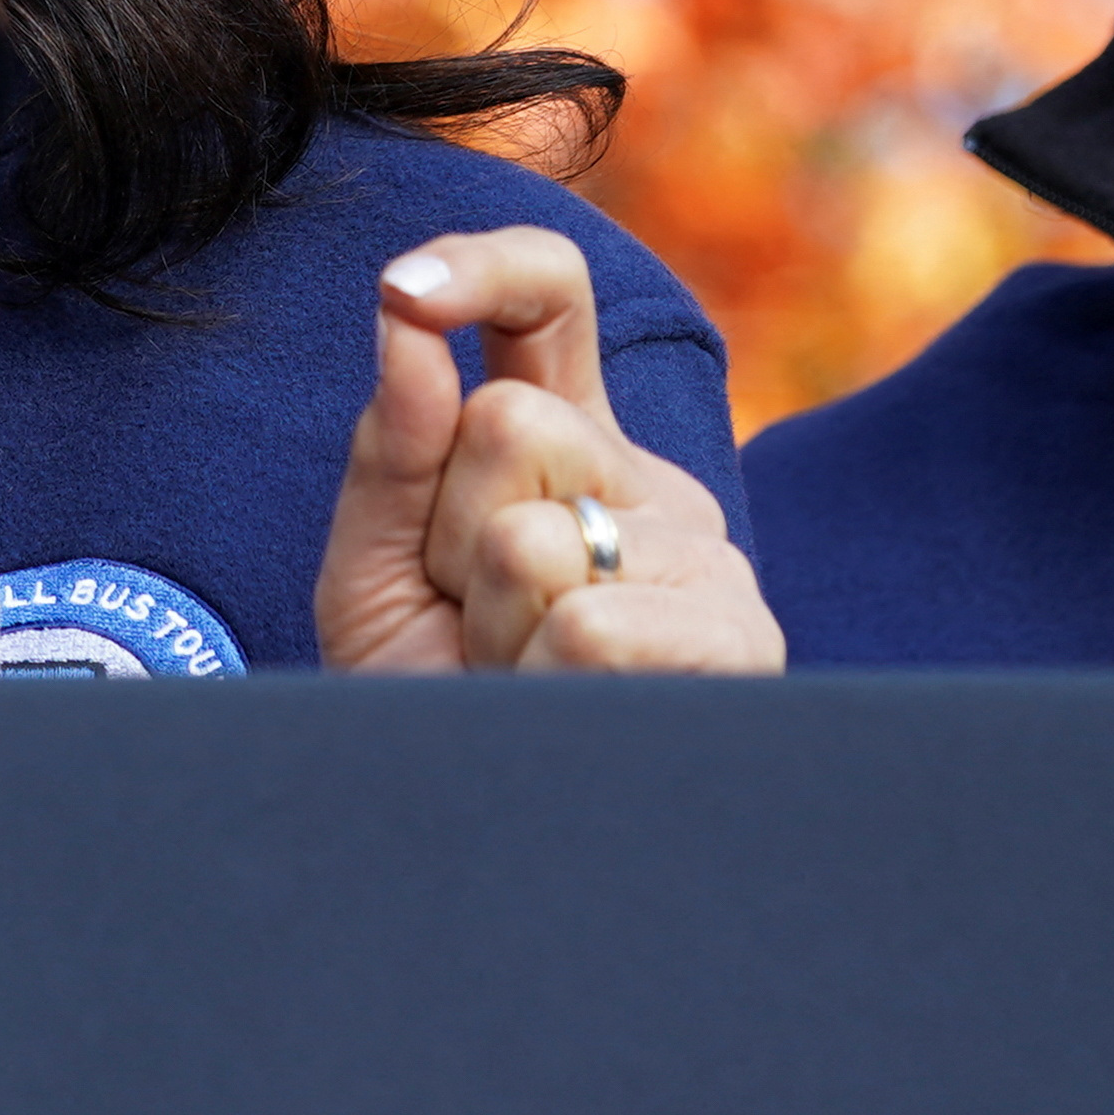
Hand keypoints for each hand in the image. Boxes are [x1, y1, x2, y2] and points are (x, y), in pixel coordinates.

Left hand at [314, 225, 783, 675]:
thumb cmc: (430, 705)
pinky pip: (591, 624)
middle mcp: (646, 481)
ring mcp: (704, 558)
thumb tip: (407, 323)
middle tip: (469, 623)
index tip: (403, 291)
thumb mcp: (375, 573)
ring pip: (536, 535)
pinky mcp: (738, 640)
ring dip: (488, 626)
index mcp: (562, 440)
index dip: (484, 267)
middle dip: (447, 534)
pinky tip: (555, 713)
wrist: (474, 847)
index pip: (549, 296)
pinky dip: (534, 682)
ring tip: (512, 680)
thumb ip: (391, 447)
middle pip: (507, 425)